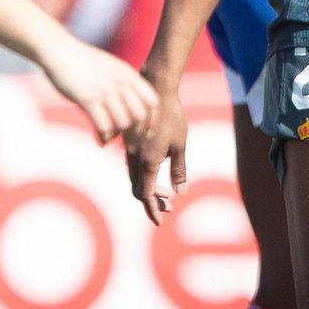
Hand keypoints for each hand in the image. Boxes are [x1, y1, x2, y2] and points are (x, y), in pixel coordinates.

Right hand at [39, 40, 157, 144]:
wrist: (60, 51)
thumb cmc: (84, 62)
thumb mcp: (111, 68)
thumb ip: (123, 86)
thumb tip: (130, 111)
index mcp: (128, 74)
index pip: (152, 102)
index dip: (150, 120)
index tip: (144, 132)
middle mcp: (120, 82)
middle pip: (140, 115)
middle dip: (135, 132)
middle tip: (127, 141)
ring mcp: (104, 90)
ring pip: (123, 123)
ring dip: (118, 135)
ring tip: (110, 137)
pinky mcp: (87, 98)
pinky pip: (103, 126)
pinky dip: (104, 137)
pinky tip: (100, 140)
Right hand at [124, 87, 187, 225]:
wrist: (154, 87)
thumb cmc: (171, 115)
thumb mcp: (180, 144)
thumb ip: (179, 170)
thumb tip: (180, 192)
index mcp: (147, 161)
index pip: (145, 195)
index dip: (152, 209)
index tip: (160, 220)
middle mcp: (134, 157)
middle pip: (138, 188)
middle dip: (153, 200)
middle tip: (170, 204)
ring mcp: (128, 147)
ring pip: (134, 176)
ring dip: (149, 186)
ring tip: (167, 189)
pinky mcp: (128, 139)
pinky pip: (132, 163)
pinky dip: (144, 173)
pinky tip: (157, 167)